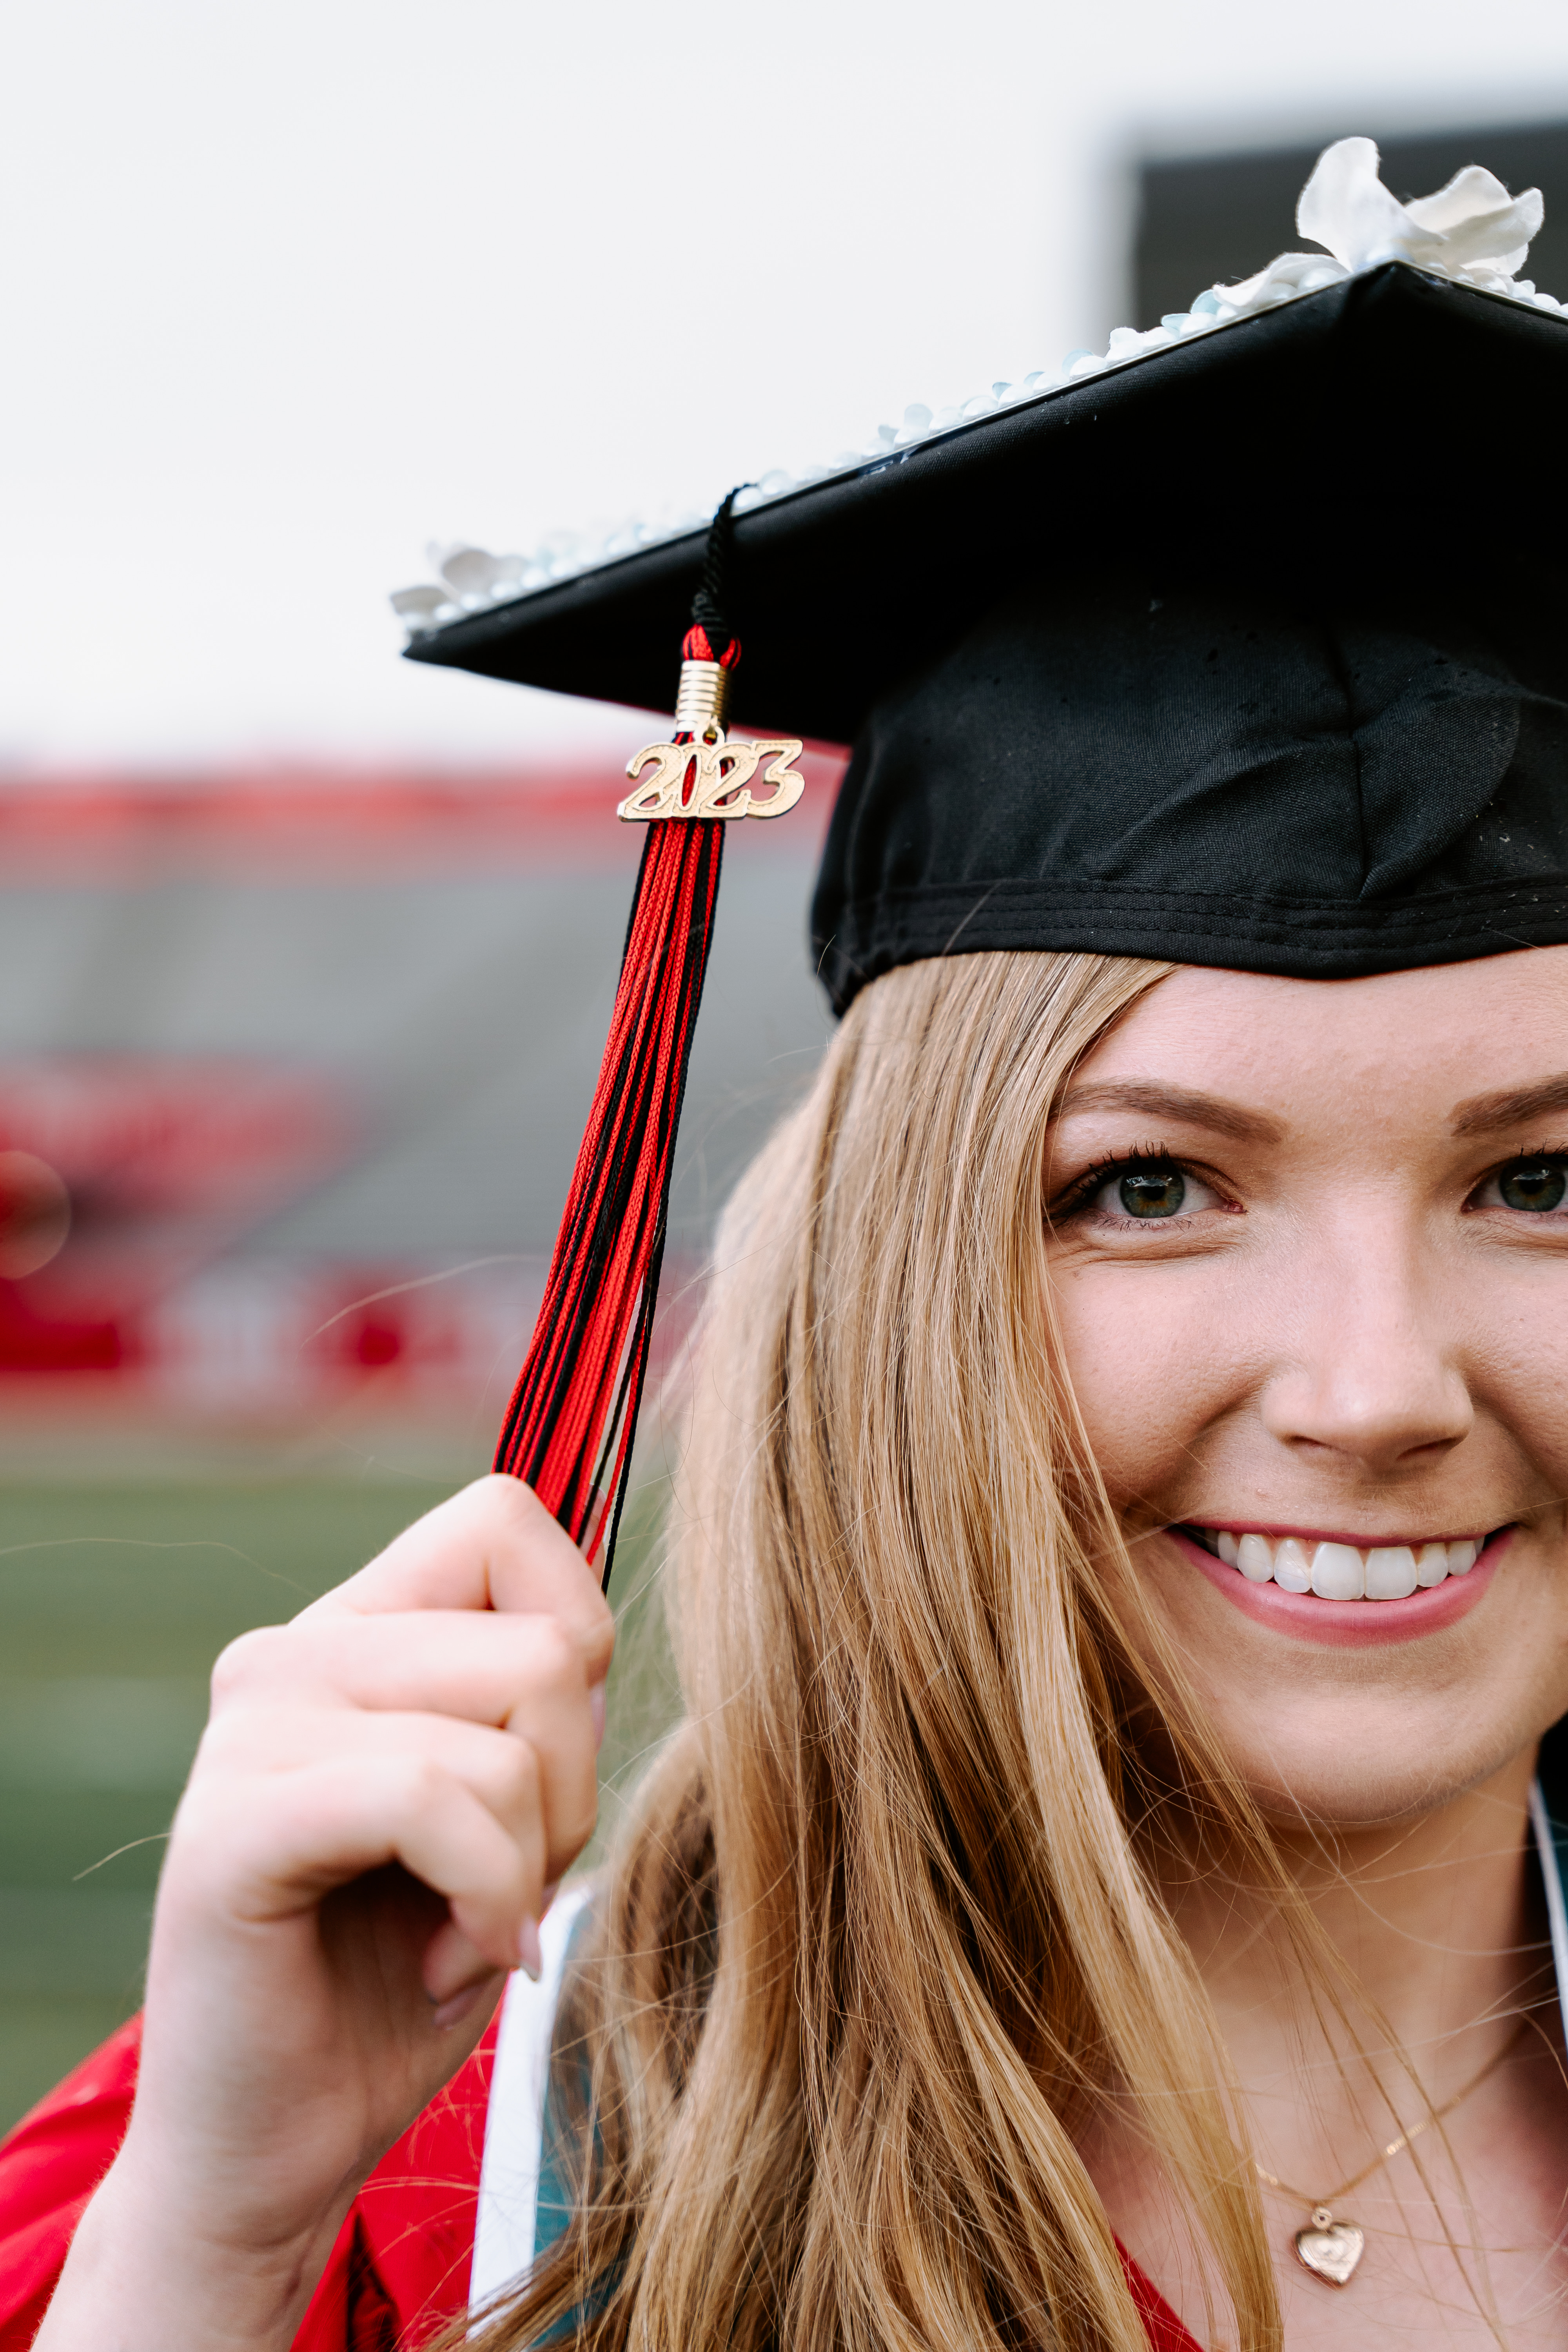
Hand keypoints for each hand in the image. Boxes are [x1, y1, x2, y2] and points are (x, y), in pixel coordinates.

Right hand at [36, 1474, 613, 2351]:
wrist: (280, 2149)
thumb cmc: (405, 1976)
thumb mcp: (506, 1811)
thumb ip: (534, 1701)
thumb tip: (587, 1636)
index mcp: (355, 1628)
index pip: (506, 1519)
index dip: (574, 1639)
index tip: (538, 1770)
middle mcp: (292, 1649)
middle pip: (548, 1647)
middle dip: (571, 1791)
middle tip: (499, 1883)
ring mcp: (254, 1726)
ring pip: (510, 1735)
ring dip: (526, 1865)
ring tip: (458, 1924)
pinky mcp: (237, 1821)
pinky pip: (434, 1801)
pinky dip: (483, 1900)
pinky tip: (439, 1964)